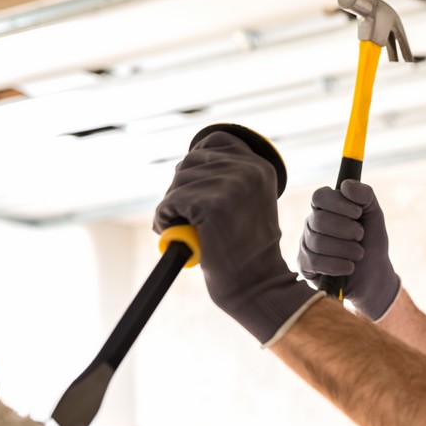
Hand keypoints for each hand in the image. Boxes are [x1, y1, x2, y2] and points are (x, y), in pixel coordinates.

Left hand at [153, 130, 319, 344]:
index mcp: (260, 167)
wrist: (255, 284)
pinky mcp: (211, 204)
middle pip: (189, 162)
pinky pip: (169, 204)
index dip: (198, 164)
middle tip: (194, 219)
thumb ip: (228, 178)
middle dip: (183, 190)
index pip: (215, 141)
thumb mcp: (247, 202)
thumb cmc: (245, 249)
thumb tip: (188, 165)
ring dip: (174, 208)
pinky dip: (165, 222)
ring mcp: (231, 185)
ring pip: (177, 184)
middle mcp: (249, 170)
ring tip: (191, 231)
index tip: (198, 189)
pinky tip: (183, 236)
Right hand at [297, 179, 400, 319]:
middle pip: (319, 220)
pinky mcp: (305, 265)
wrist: (374, 276)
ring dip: (346, 249)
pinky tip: (349, 266)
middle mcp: (312, 223)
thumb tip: (346, 185)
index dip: (339, 204)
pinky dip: (338, 264)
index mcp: (326, 207)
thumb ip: (365, 195)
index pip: (320, 196)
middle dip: (347, 230)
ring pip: (318, 242)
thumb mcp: (374, 216)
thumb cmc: (371, 242)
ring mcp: (306, 244)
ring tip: (358, 253)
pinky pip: (315, 262)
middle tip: (360, 236)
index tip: (358, 213)